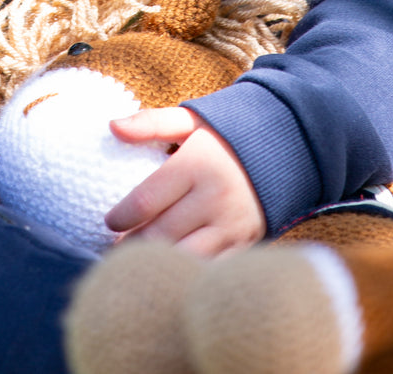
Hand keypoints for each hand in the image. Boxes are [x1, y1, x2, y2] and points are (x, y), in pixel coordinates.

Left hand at [104, 107, 265, 257]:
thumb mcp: (190, 120)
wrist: (284, 150)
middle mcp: (215, 199)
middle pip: (161, 235)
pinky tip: (171, 269)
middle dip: (132, 245)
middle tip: (115, 247)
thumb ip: (151, 122)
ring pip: (184, 258)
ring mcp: (232, 226)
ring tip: (138, 261)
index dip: (120, 217)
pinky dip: (187, 273)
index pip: (146, 200)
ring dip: (158, 263)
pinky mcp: (245, 245)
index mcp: (196, 166)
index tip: (109, 221)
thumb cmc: (225, 135)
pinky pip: (210, 269)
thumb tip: (112, 126)